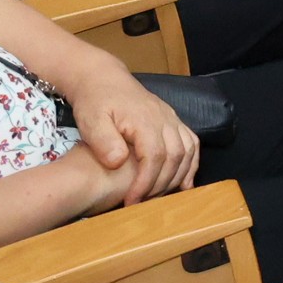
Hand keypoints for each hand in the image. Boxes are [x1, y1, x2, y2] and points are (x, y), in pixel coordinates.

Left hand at [68, 70, 200, 200]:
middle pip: (175, 157)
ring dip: (179, 176)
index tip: (131, 201)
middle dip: (161, 184)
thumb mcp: (90, 121)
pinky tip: (185, 182)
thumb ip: (103, 141)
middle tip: (143, 204)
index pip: (155, 157)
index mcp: (145, 120)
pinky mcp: (172, 120)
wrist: (102, 78)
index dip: (146, 182)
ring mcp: (171, 118)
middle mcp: (165, 118)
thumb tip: (119, 162)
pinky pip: (191, 142)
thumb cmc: (94, 101)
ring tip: (161, 197)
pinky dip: (191, 164)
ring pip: (188, 150)